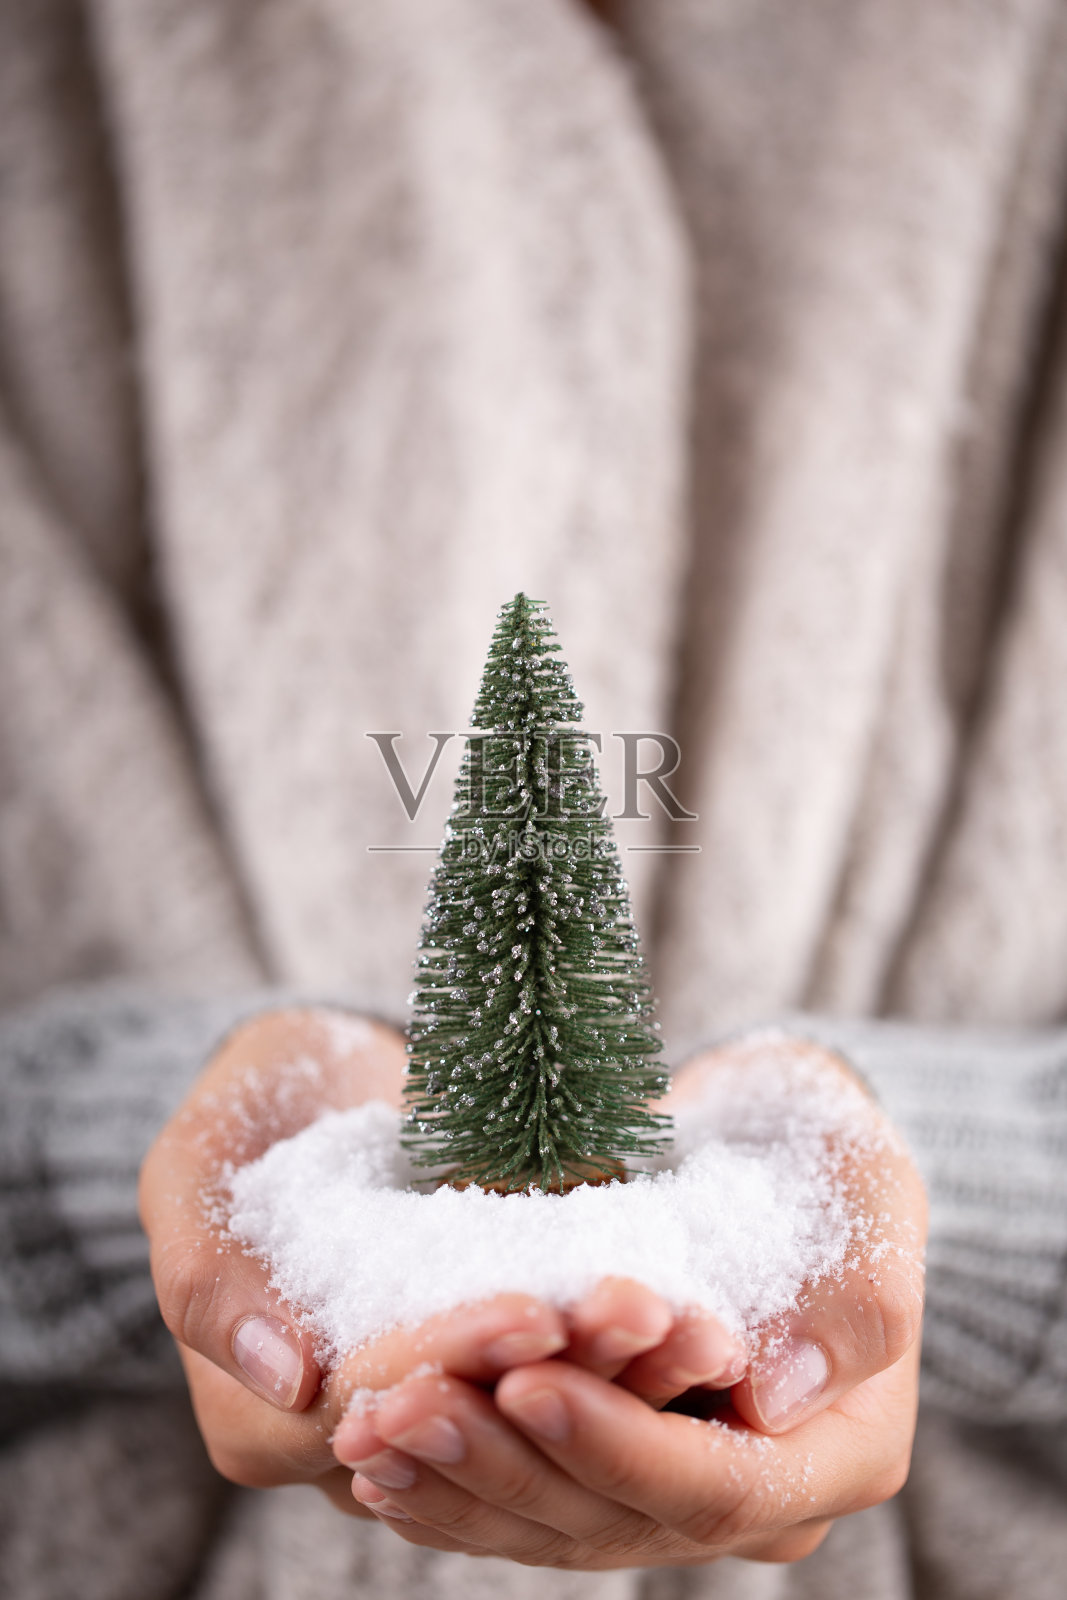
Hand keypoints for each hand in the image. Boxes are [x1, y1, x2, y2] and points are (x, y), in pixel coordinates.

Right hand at [138, 1007, 745, 1514]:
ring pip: (536, 1418)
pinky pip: (572, 1376)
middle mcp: (356, 1436)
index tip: (532, 1312)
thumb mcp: (192, 1170)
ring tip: (696, 1320)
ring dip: (620, 1376)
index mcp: (262, 1415)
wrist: (319, 1077)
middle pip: (468, 1424)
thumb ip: (206, 1271)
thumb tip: (285, 1374)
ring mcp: (440, 1403)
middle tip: (644, 1313)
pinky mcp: (503, 1364)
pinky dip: (632, 1350)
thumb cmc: (246, 1111)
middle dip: (561, 1375)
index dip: (450, 1359)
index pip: (368, 1403)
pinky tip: (699, 1312)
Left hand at [327, 1035, 927, 1565]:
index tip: (525, 1381)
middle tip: (404, 1408)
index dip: (616, 1443)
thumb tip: (775, 1397)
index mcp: (840, 1451)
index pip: (719, 1483)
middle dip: (504, 1466)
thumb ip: (851, 1292)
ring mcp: (675, 1489)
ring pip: (556, 1523)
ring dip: (454, 1482)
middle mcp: (756, 1495)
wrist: (772, 1139)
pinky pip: (526, 1497)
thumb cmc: (820, 1142)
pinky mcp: (610, 1462)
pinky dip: (450, 1481)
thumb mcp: (863, 1183)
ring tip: (368, 1428)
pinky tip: (376, 1450)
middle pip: (619, 1519)